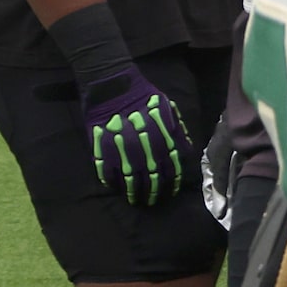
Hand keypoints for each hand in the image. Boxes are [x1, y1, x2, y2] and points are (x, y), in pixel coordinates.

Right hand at [81, 66, 193, 206]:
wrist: (113, 85)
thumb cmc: (144, 97)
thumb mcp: (169, 111)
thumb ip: (178, 132)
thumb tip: (185, 153)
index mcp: (162, 136)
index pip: (170, 166)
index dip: (171, 182)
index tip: (171, 193)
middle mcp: (144, 144)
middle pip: (151, 175)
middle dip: (153, 191)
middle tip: (152, 202)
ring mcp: (121, 146)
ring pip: (129, 176)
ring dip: (133, 191)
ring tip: (136, 200)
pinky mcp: (101, 145)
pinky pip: (107, 169)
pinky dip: (112, 181)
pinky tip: (116, 188)